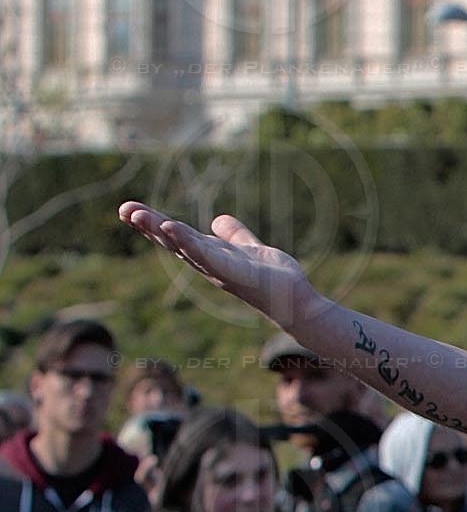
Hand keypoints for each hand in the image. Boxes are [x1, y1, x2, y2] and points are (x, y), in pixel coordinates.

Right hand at [117, 204, 318, 326]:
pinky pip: (208, 256)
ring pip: (185, 248)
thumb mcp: (249, 249)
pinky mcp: (236, 273)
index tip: (130, 210)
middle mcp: (209, 264)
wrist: (297, 301)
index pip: (177, 237)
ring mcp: (220, 270)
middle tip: (123, 210)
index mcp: (210, 256)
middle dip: (149, 227)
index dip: (154, 224)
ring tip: (139, 216)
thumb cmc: (273, 279)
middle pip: (174, 242)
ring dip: (162, 232)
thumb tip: (218, 220)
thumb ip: (235, 236)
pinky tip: (173, 228)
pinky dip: (190, 243)